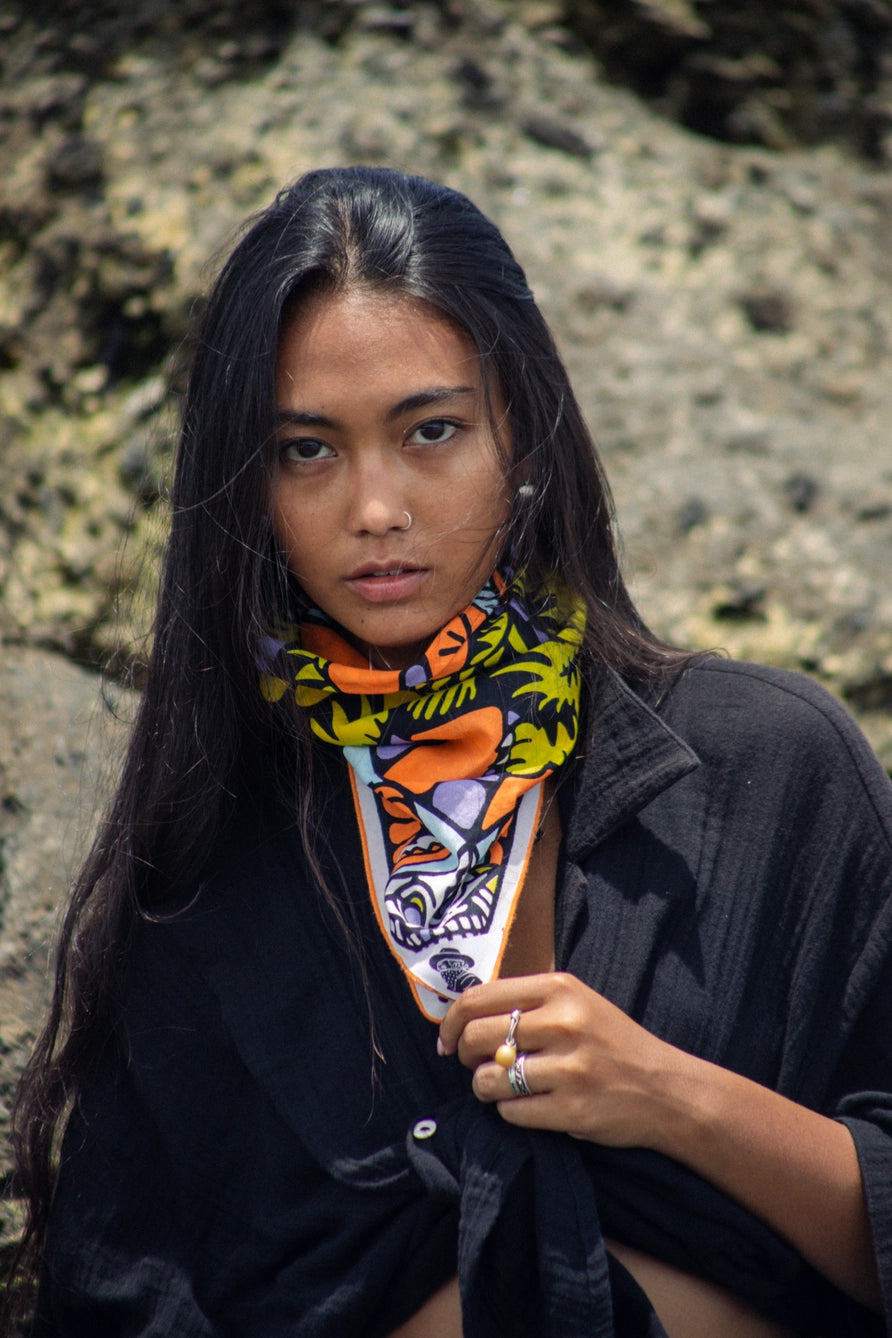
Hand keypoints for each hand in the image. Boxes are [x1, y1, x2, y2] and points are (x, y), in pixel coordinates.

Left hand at [438, 972, 685, 1148]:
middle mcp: (563, 1023)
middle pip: (477, 1037)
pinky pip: (510, 1112)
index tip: (447, 1039)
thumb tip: (463, 1015)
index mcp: (560, 989)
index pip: (479, 998)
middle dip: (464, 1055)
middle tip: (473, 1064)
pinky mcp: (572, 1109)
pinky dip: (510, 1112)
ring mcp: (568, 1068)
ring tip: (503, 1087)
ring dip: (485, 1088)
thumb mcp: (577, 1002)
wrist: (666, 1090)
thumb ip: (527, 1002)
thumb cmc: (612, 1043)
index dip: (451, 1020)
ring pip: (487, 1079)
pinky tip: (530, 1105)